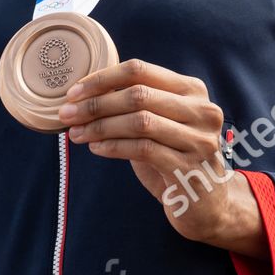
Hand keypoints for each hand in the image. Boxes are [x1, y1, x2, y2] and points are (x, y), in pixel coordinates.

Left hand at [58, 59, 261, 254]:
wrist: (207, 204)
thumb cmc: (173, 157)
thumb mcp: (158, 123)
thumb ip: (134, 104)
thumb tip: (83, 92)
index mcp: (192, 90)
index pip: (140, 70)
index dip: (103, 78)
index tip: (74, 91)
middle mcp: (201, 111)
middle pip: (138, 94)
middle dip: (96, 103)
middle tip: (67, 113)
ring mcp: (199, 140)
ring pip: (139, 121)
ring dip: (100, 126)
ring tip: (76, 133)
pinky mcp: (189, 169)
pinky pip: (142, 149)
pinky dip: (113, 146)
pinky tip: (96, 148)